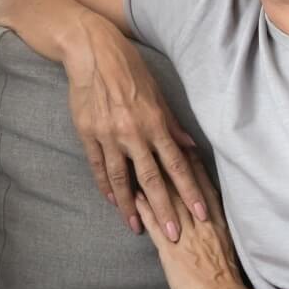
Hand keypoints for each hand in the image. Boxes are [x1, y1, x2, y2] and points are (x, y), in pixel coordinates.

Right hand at [62, 12, 203, 239]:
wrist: (92, 52)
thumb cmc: (129, 68)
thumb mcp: (156, 93)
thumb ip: (171, 123)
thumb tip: (190, 145)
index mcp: (154, 123)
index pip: (177, 165)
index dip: (189, 191)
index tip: (200, 214)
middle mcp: (133, 133)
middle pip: (152, 179)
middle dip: (164, 210)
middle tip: (173, 236)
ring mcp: (108, 136)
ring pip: (122, 179)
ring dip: (130, 206)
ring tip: (136, 228)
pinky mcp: (88, 135)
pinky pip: (99, 167)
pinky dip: (106, 186)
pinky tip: (112, 201)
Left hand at [135, 152, 245, 288]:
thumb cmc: (229, 283)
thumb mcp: (227, 250)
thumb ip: (218, 232)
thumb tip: (212, 221)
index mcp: (217, 223)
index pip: (204, 187)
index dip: (193, 165)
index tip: (185, 146)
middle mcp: (201, 223)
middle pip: (184, 186)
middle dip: (170, 162)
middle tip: (158, 140)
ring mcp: (185, 235)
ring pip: (168, 200)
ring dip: (152, 179)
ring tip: (139, 159)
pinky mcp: (170, 251)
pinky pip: (155, 224)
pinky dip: (144, 208)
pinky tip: (132, 196)